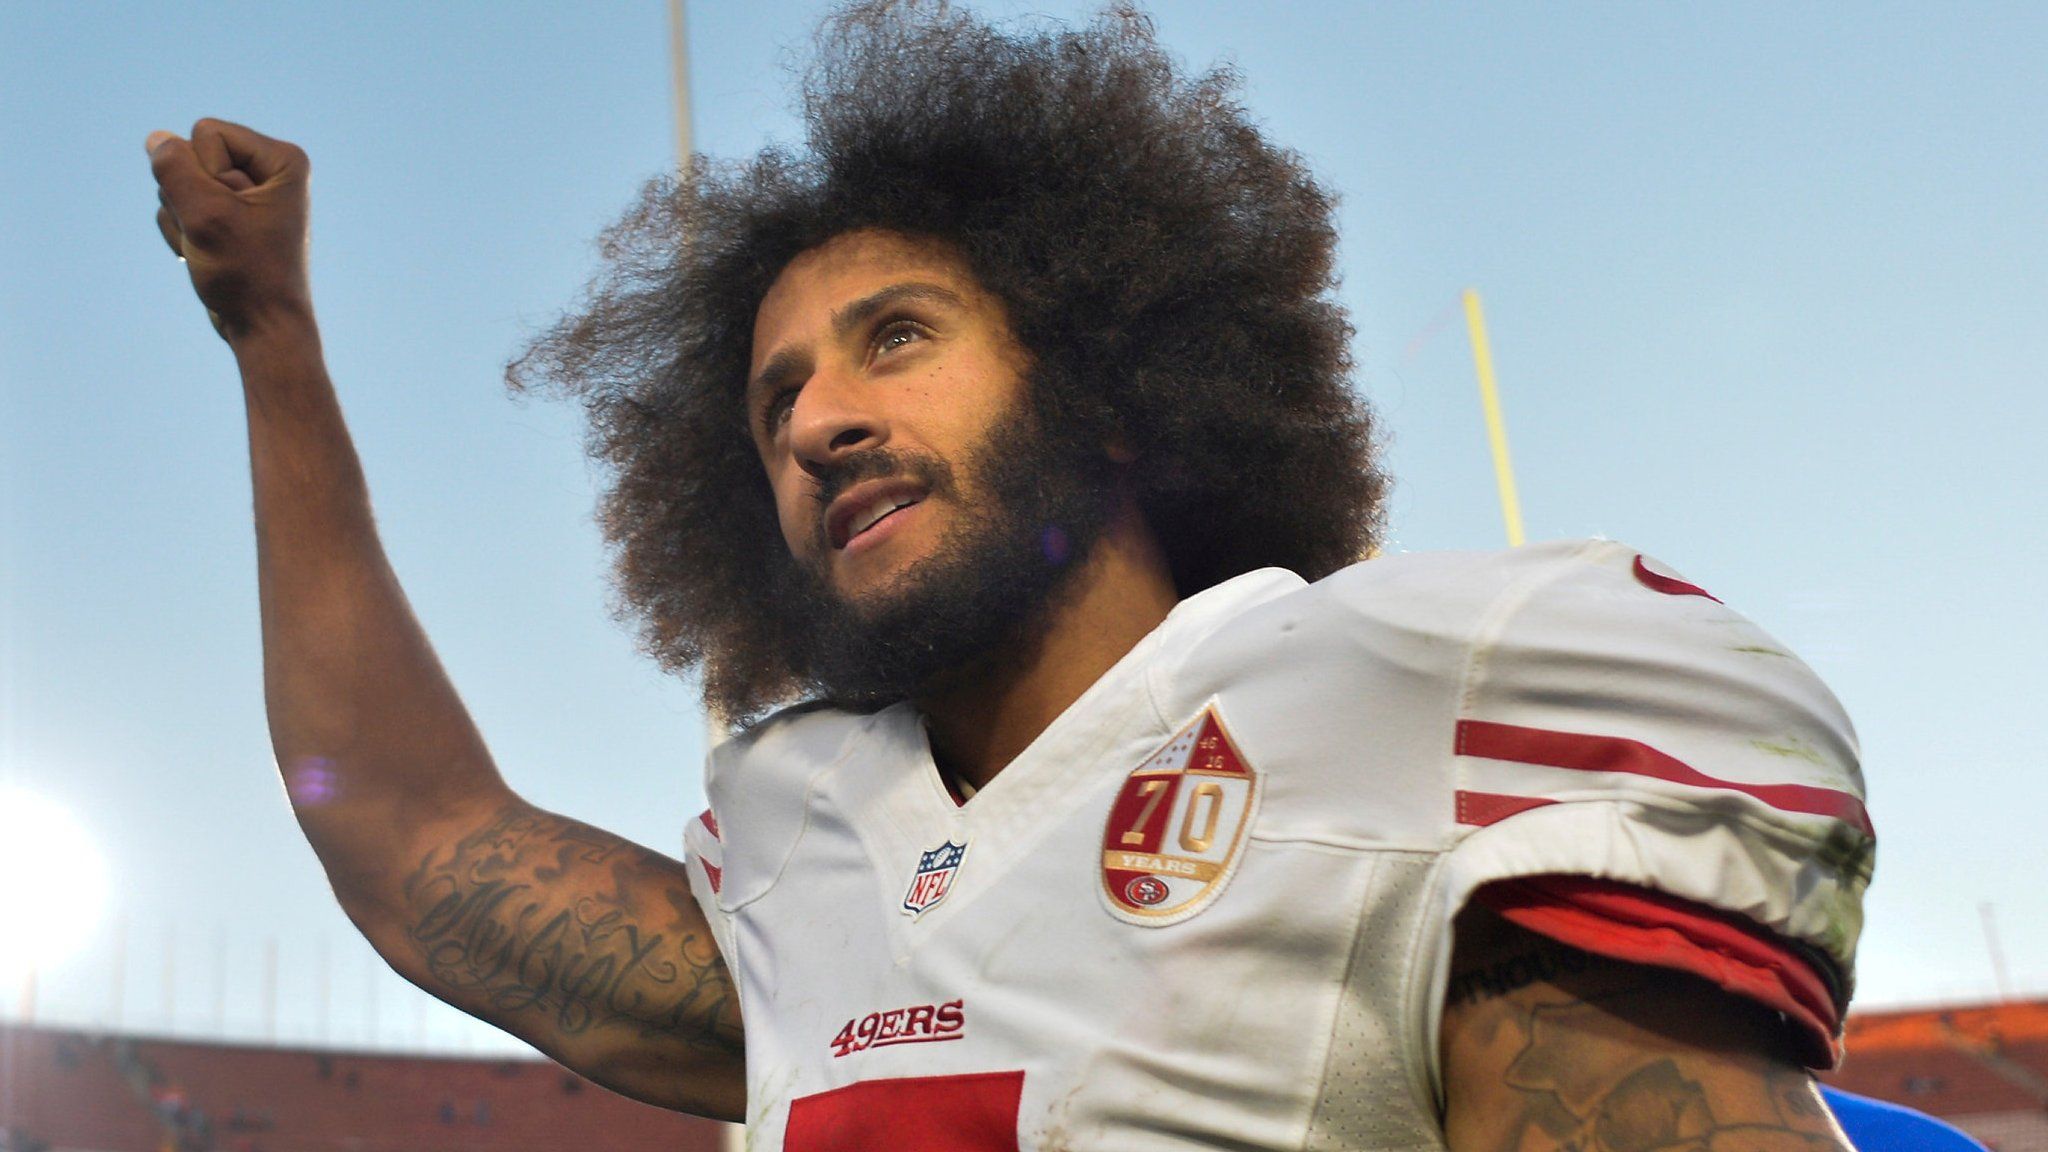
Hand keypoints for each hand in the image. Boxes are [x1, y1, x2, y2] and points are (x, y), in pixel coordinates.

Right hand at [147, 119, 312, 341]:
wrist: (262, 327)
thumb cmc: (246, 273)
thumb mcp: (205, 215)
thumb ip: (174, 168)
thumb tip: (158, 138)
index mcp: (281, 160)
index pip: (206, 132)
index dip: (206, 175)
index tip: (236, 215)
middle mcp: (265, 171)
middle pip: (189, 155)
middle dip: (191, 198)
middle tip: (224, 236)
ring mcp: (242, 194)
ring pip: (178, 183)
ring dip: (184, 219)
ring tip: (216, 248)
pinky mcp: (223, 216)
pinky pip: (178, 207)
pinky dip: (183, 234)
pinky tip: (206, 256)